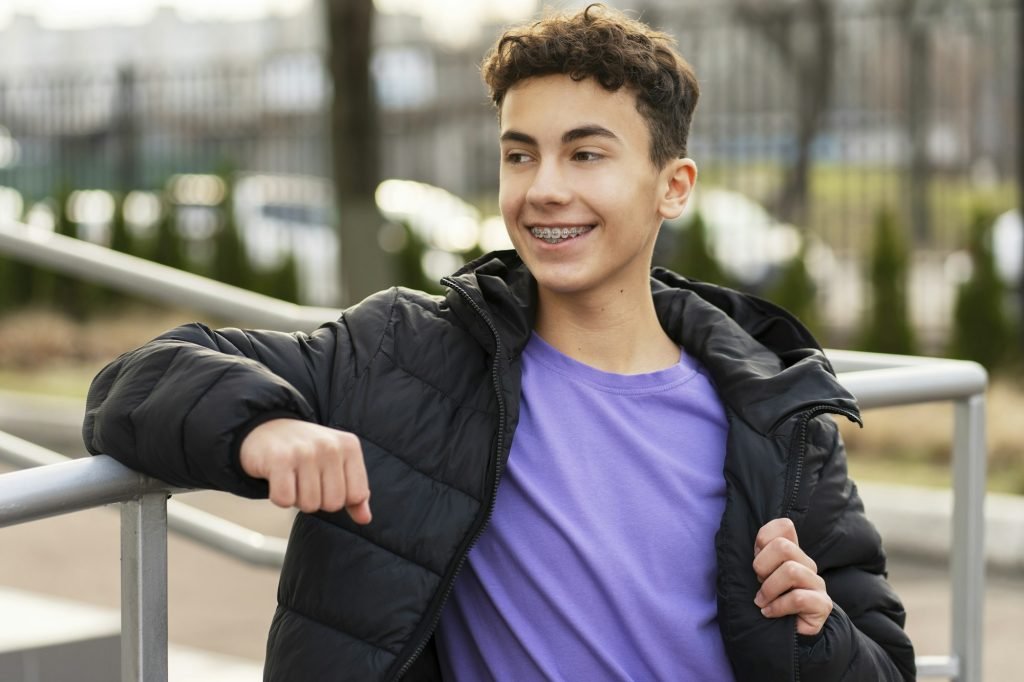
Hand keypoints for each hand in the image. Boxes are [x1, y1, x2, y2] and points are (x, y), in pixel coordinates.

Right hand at [239, 418, 371, 523]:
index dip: (339, 498)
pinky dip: (279, 497)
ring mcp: (305, 451)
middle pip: (333, 504)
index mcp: (349, 446)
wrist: (267, 428)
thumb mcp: (338, 465)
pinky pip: (285, 501)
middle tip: (306, 480)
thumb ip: (354, 493)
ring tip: (293, 478)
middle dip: (317, 500)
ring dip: (297, 499)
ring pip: (309, 505)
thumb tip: (365, 519)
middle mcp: (330, 446)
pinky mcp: (279, 459)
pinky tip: (278, 479)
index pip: (357, 495)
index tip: (326, 482)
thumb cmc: (307, 453)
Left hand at [752, 518, 830, 635]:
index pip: (784, 526)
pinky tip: (769, 613)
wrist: (789, 634)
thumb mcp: (760, 575)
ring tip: (761, 601)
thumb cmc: (770, 600)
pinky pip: (798, 598)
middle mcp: (807, 563)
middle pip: (783, 547)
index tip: (756, 556)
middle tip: (758, 582)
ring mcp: (817, 583)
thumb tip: (755, 542)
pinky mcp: (822, 604)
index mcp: (792, 552)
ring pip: (791, 571)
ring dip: (769, 588)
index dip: (764, 538)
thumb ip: (759, 555)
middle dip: (762, 565)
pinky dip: (777, 607)